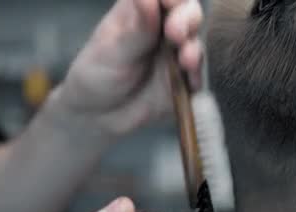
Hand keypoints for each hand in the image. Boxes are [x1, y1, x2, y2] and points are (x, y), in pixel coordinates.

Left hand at [51, 0, 203, 136]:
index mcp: (141, 11)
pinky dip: (197, 75)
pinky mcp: (184, 79)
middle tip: (175, 33)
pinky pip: (198, 74)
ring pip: (196, 42)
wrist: (99, 117)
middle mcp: (163, 28)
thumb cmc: (97, 75)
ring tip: (185, 59)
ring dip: (193, 48)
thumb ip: (137, 29)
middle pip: (188, 12)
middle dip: (187, 19)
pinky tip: (189, 79)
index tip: (170, 4)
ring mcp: (176, 53)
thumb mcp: (112, 52)